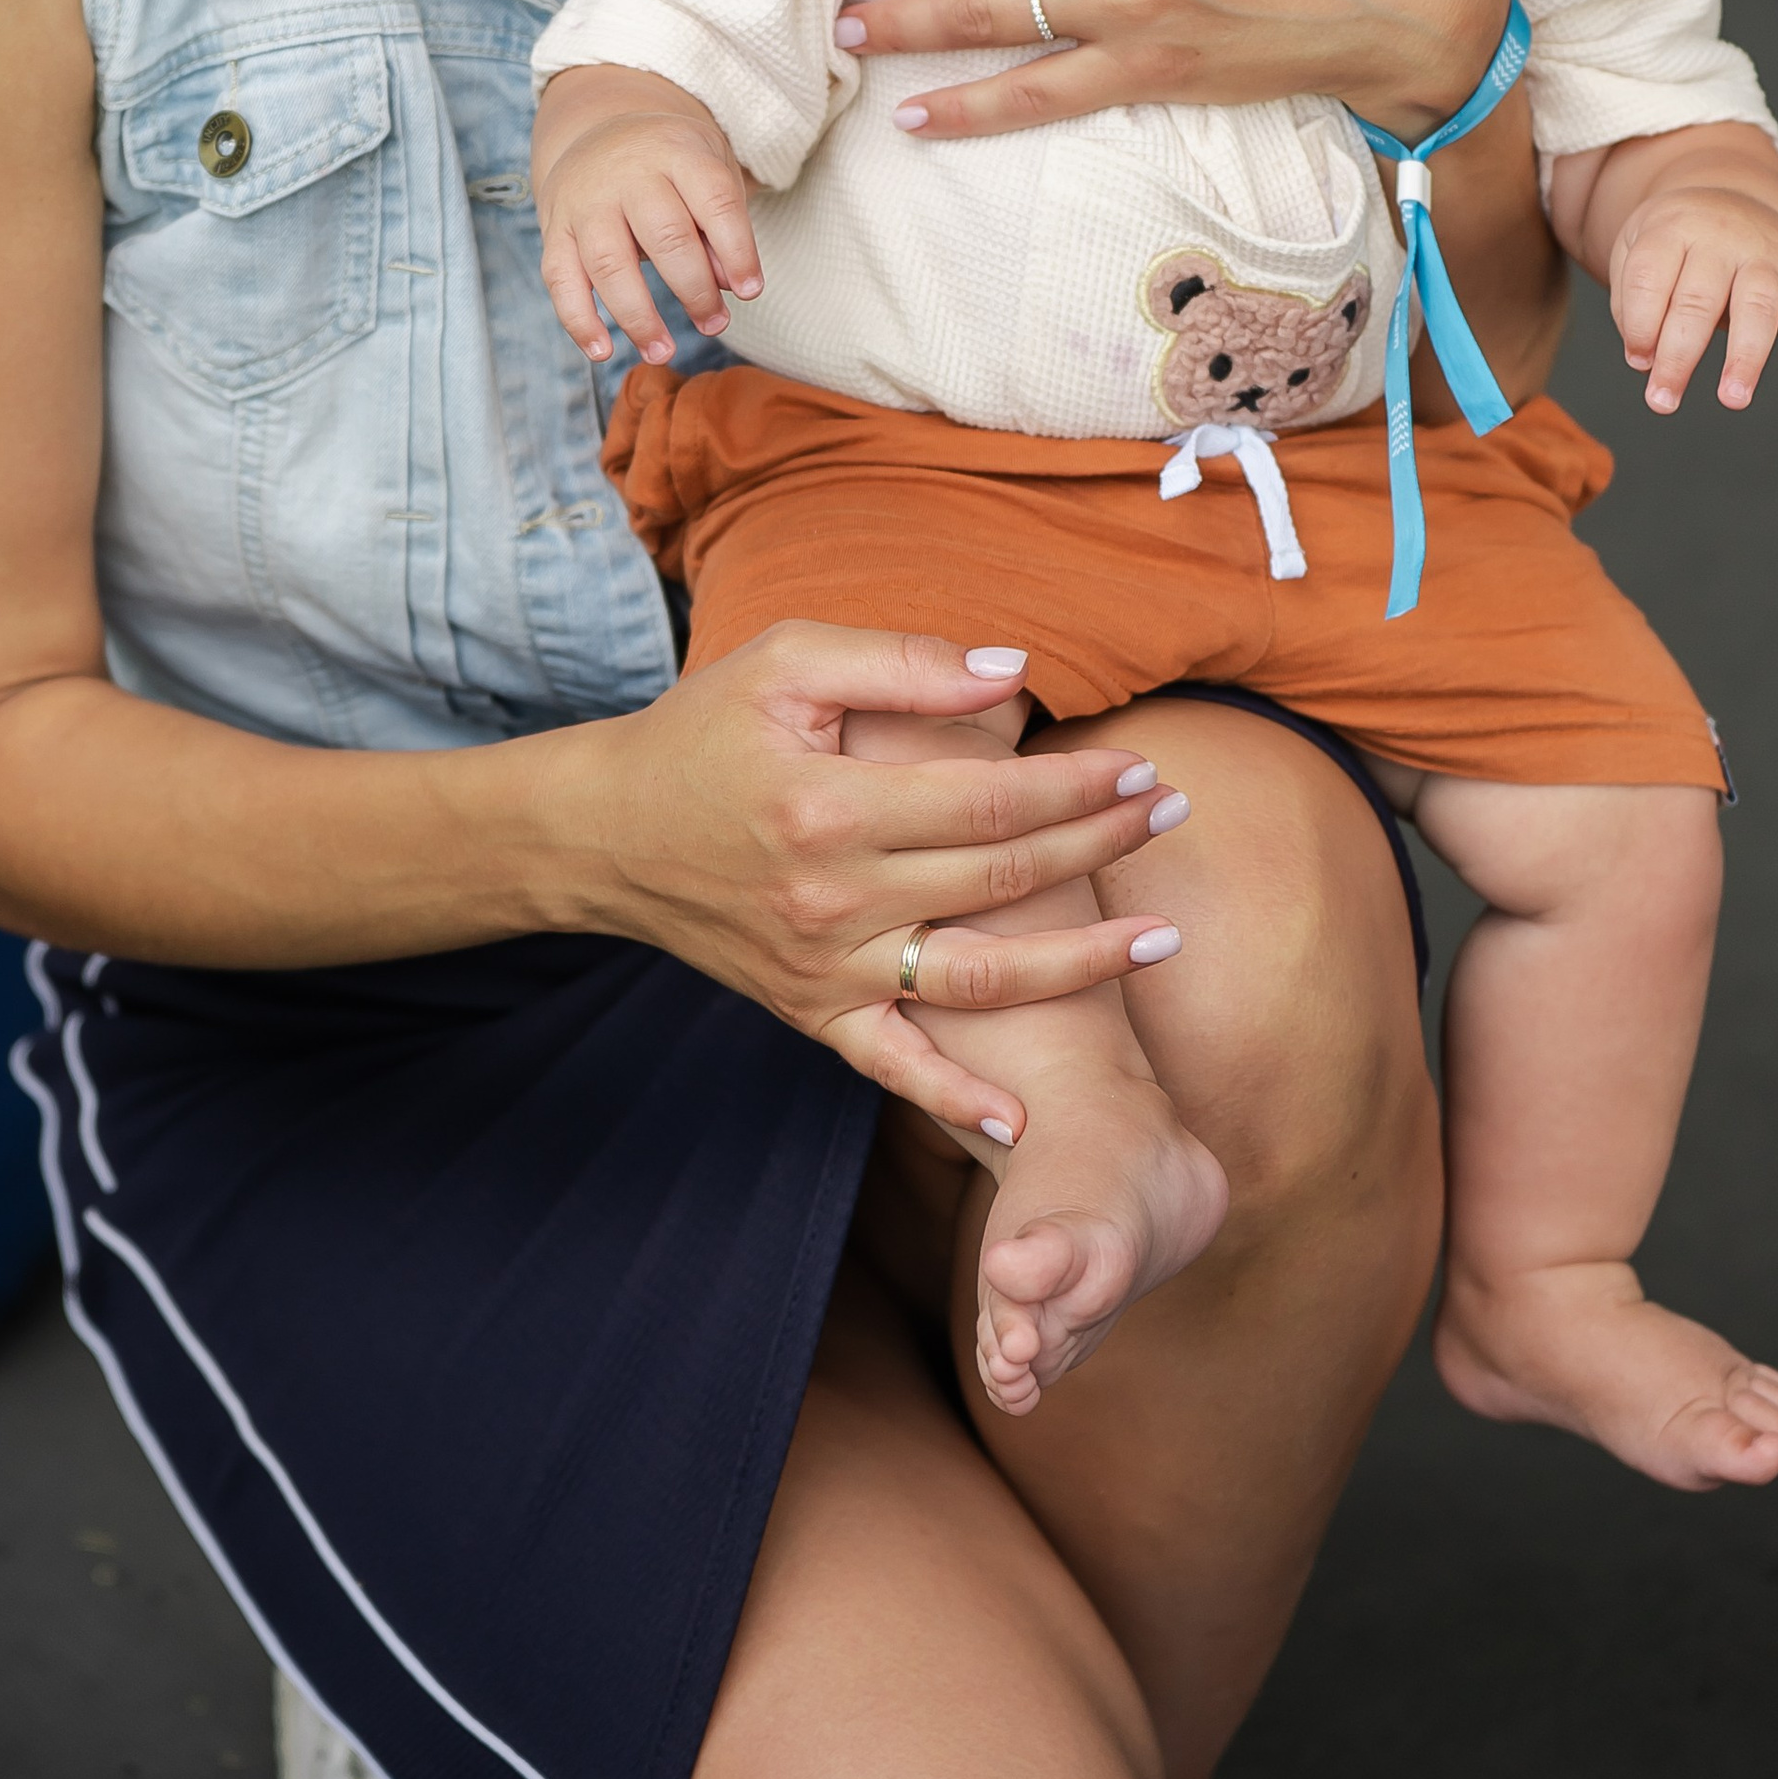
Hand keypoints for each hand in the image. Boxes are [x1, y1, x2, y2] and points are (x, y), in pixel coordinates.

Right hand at [534, 62, 762, 362]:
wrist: (597, 129)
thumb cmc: (670, 164)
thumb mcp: (709, 171)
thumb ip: (723, 225)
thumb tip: (729, 286)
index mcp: (676, 152)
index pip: (715, 200)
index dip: (738, 250)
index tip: (750, 292)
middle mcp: (628, 174)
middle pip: (664, 236)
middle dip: (694, 290)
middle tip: (715, 325)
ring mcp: (586, 202)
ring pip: (609, 263)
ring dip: (638, 317)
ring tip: (663, 352)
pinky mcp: (555, 230)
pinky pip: (561, 279)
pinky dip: (579, 320)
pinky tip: (603, 350)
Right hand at [544, 627, 1188, 1138]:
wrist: (606, 832)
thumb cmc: (703, 731)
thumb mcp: (786, 662)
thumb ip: (902, 664)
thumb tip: (1016, 674)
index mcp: (831, 804)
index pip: (988, 799)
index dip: (1075, 784)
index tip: (1139, 766)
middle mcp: (833, 896)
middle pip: (1000, 878)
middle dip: (1101, 844)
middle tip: (1171, 811)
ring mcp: (824, 968)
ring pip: (976, 981)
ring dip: (1079, 965)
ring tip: (1159, 941)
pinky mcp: (810, 1013)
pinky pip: (893, 1068)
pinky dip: (956, 1099)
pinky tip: (1022, 1117)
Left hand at [1613, 180, 1777, 412]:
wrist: (1736, 194)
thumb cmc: (1676, 239)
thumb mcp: (1636, 248)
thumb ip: (1632, 302)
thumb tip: (1645, 360)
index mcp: (1673, 228)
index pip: (1650, 277)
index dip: (1640, 324)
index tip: (1638, 361)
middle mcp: (1722, 239)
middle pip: (1699, 299)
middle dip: (1679, 356)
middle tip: (1663, 402)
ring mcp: (1767, 257)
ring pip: (1759, 307)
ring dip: (1746, 357)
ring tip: (1732, 399)